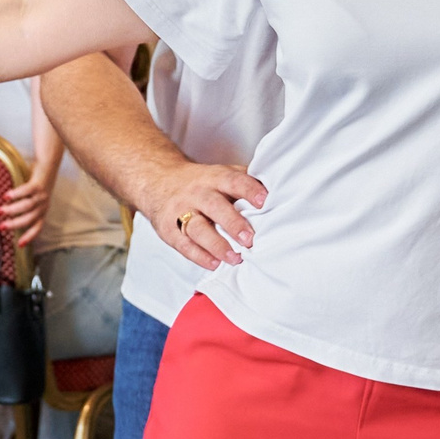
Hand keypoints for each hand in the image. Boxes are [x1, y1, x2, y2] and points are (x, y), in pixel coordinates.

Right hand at [0, 172, 53, 244]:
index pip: (37, 227)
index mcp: (43, 210)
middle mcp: (44, 205)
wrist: (48, 163)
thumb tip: (6, 216)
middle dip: (14, 224)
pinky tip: (5, 196)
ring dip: (11, 210)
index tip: (19, 245)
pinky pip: (25, 191)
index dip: (29, 236)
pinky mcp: (38, 184)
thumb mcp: (33, 198)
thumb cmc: (37, 181)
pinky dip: (15, 195)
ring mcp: (42, 195)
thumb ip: (24, 207)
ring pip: (26, 206)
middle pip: (29, 219)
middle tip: (1, 227)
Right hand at [141, 159, 266, 270]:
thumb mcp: (221, 174)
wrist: (158, 181)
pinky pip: (183, 244)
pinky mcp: (168, 229)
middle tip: (250, 240)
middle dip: (233, 223)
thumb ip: (246, 181)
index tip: (264, 201)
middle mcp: (197, 193)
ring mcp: (180, 211)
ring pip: (197, 228)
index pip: (233, 180)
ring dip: (217, 245)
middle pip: (214, 206)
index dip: (248, 190)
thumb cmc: (201, 183)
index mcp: (214, 177)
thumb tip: (281, 189)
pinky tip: (215, 264)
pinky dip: (199, 256)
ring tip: (235, 258)